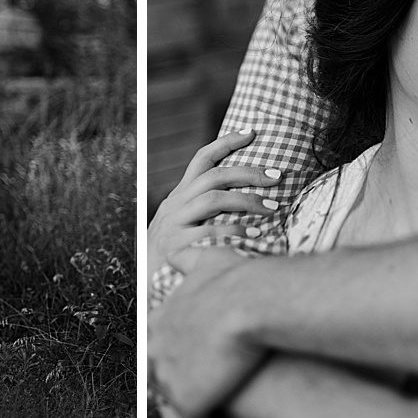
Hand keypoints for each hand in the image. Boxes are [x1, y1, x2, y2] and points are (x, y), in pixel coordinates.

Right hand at [149, 129, 282, 268]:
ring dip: (247, 200)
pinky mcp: (175, 246)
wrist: (140, 285)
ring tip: (274, 208)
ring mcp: (173, 224)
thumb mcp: (183, 225)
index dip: (226, 142)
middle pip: (214, 176)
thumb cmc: (172, 255)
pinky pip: (209, 232)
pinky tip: (256, 235)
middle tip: (277, 176)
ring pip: (213, 199)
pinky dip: (235, 231)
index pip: (202, 159)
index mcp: (179, 196)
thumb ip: (204, 211)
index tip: (252, 132)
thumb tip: (245, 199)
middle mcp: (175, 204)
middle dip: (249, 173)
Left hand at [149, 246, 265, 417]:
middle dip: (180, 387)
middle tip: (206, 395)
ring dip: (196, 410)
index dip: (177, 358)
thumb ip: (189, 259)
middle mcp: (156, 352)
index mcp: (158, 323)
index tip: (200, 366)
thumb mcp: (209, 259)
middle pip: (159, 378)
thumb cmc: (241, 280)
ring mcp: (169, 378)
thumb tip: (175, 253)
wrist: (254, 303)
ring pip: (177, 404)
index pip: (156, 348)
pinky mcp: (188, 401)